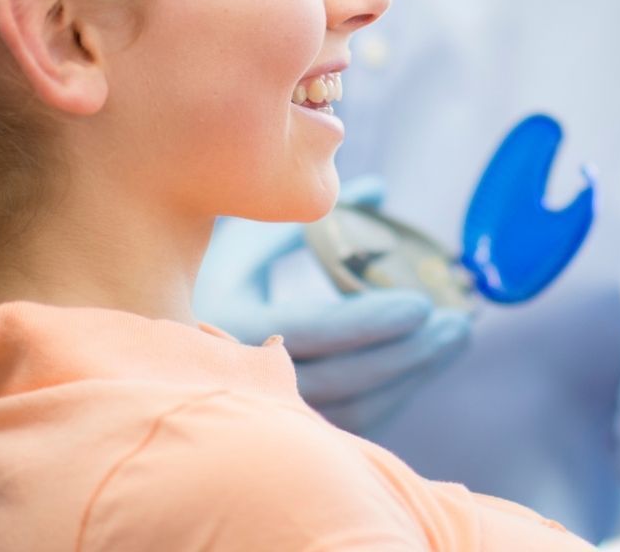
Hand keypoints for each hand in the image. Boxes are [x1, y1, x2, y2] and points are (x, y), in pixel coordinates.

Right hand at [196, 178, 471, 434]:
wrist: (162, 352)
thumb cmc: (210, 275)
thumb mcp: (247, 234)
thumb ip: (309, 214)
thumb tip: (379, 189)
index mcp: (231, 323)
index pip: (314, 331)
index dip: (371, 321)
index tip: (423, 302)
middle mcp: (245, 380)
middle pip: (344, 379)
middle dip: (409, 353)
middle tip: (457, 320)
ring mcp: (269, 413)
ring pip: (354, 408)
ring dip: (412, 374)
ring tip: (455, 334)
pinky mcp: (290, 431)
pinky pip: (353, 421)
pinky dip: (396, 393)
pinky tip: (426, 360)